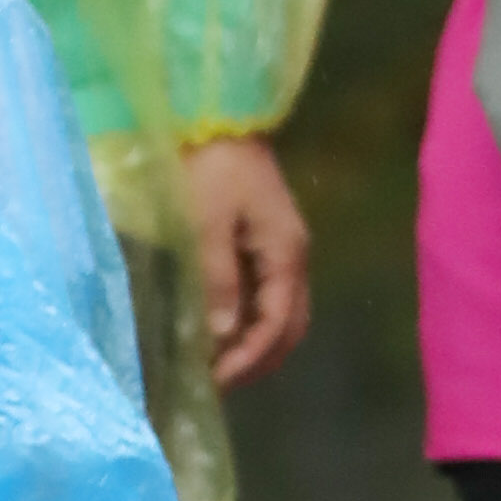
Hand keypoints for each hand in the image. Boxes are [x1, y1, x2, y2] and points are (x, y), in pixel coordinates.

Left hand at [180, 128, 310, 388]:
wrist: (215, 115)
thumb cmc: (208, 165)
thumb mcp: (207, 222)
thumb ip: (217, 279)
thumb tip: (222, 333)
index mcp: (285, 253)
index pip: (277, 325)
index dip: (248, 359)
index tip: (214, 381)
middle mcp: (294, 256)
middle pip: (290, 327)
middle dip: (259, 361)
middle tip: (218, 385)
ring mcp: (284, 248)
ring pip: (284, 313)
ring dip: (257, 345)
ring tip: (220, 367)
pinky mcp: (267, 239)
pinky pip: (270, 295)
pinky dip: (253, 322)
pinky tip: (224, 331)